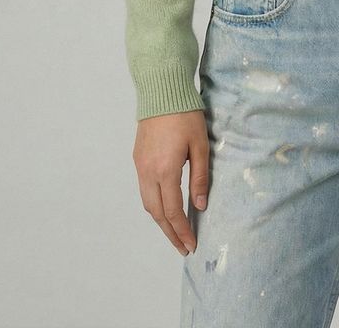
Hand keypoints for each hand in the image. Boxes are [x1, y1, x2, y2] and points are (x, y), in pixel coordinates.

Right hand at [132, 110, 209, 255]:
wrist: (162, 91)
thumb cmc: (185, 115)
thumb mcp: (201, 146)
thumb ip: (200, 178)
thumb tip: (200, 206)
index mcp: (165, 170)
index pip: (172, 211)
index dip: (182, 231)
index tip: (190, 245)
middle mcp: (148, 172)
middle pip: (156, 213)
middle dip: (170, 233)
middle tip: (182, 247)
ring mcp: (140, 166)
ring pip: (147, 203)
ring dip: (160, 220)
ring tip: (175, 231)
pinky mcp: (137, 159)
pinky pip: (144, 189)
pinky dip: (154, 204)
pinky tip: (165, 206)